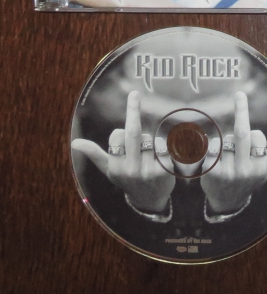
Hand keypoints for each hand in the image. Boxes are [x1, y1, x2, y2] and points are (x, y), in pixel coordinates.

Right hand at [71, 91, 175, 214]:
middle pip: (134, 133)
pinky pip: (164, 146)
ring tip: (148, 155)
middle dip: (133, 111)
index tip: (122, 134)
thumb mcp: (108, 169)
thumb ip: (95, 154)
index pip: (117, 136)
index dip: (121, 132)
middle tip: (135, 93)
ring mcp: (148, 170)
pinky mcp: (165, 171)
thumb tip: (75, 143)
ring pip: (150, 139)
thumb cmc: (126, 179)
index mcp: (115, 167)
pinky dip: (162, 146)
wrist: (149, 200)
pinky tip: (162, 156)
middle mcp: (131, 169)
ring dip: (150, 140)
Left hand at [201, 92, 266, 214]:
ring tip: (226, 155)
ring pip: (225, 140)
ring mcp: (226, 172)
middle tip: (240, 94)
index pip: (257, 136)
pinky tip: (214, 156)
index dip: (254, 134)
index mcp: (260, 168)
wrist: (226, 202)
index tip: (252, 143)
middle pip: (241, 134)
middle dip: (241, 111)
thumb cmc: (250, 180)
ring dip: (225, 141)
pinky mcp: (210, 172)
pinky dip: (212, 146)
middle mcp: (244, 170)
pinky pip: (212, 147)